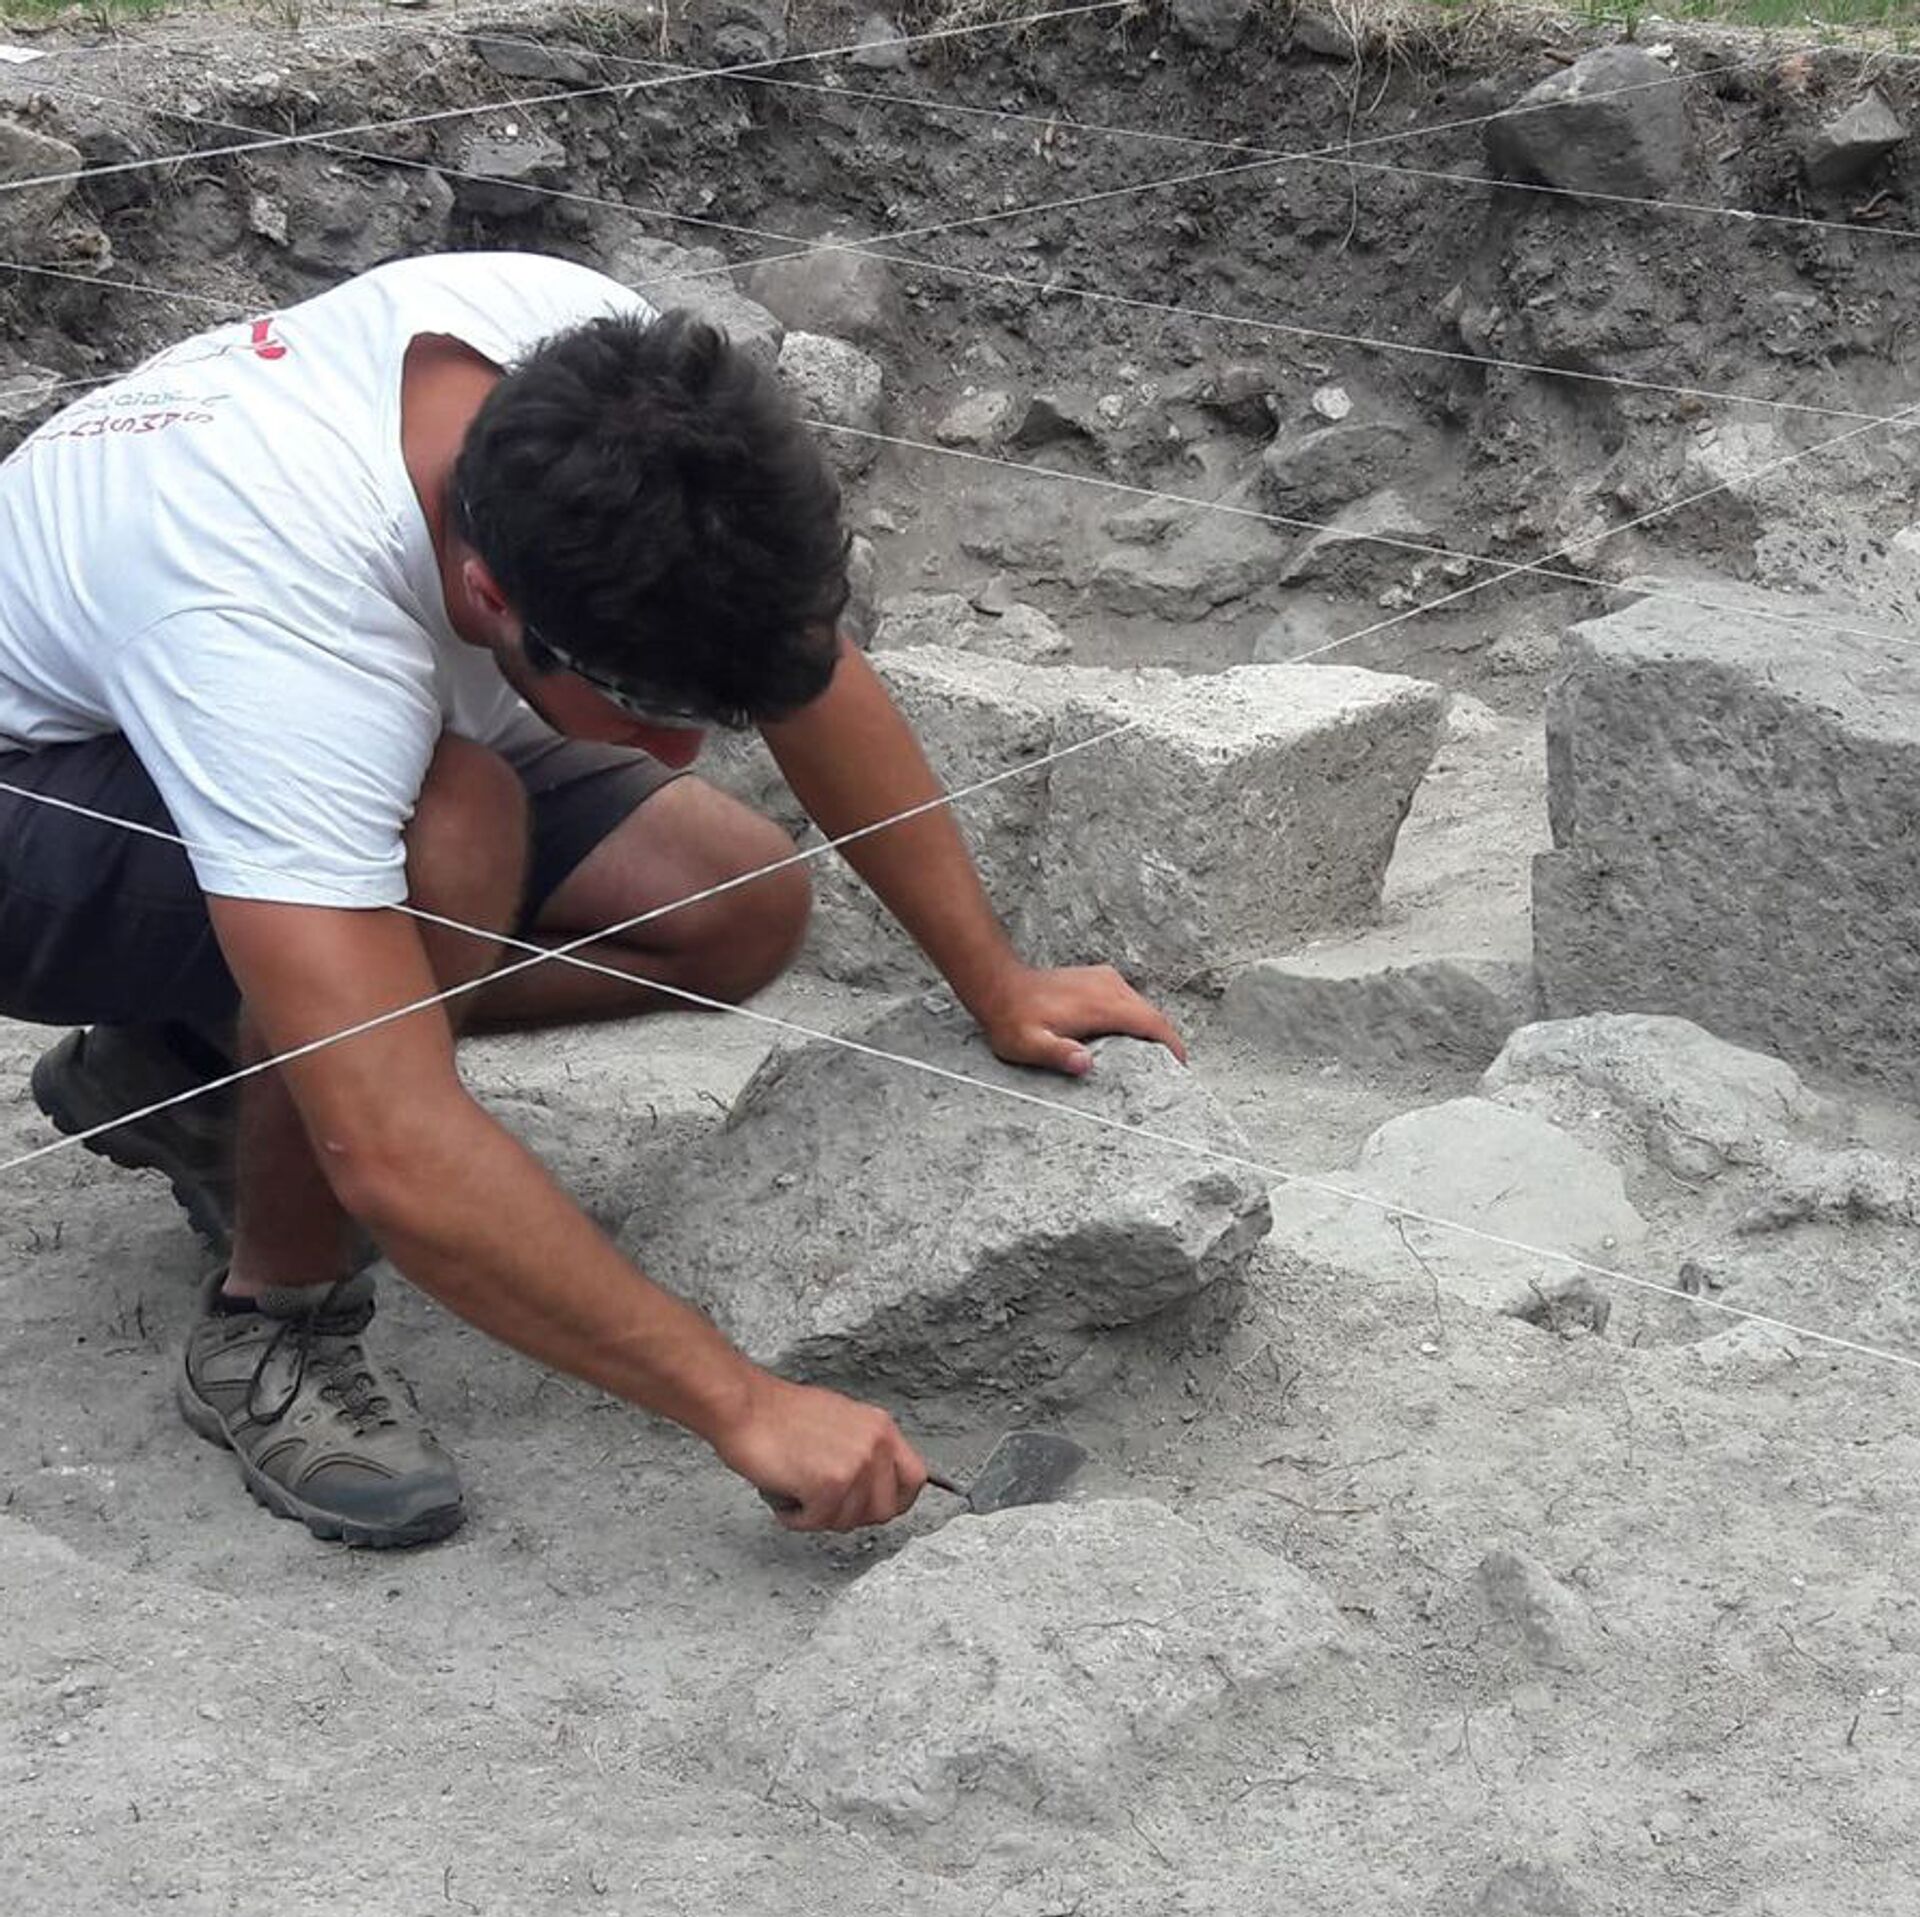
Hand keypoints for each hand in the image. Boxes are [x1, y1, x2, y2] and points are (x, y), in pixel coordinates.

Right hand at [714, 1369, 928, 1531]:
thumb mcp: (842, 1422)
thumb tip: (875, 1485)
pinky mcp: (829, 1485)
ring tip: (798, 1491)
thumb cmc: (780, 1415)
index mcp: (881, 1427)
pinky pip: (819, 1522)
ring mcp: (856, 1465)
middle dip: (852, 1516)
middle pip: (885, 1510)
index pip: (914, 1479)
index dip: (894, 1500)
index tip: (872, 1507)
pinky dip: (798, 1518)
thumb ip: (864, 1450)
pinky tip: (786, 1496)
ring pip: (850, 1521)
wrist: (746, 1407)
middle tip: (823, 1503)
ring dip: (819, 1516)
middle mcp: (876, 1445)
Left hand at [975, 963, 1187, 1077]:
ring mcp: (1104, 980)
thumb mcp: (1029, 1045)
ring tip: (1154, 1060)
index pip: (1151, 1022)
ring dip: (1151, 1031)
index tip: (1181, 1065)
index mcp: (1101, 1004)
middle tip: (1171, 1072)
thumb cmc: (1013, 1020)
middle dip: (1166, 1041)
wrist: (1000, 986)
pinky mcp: (1098, 979)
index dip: (1171, 1044)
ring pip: (1142, 1007)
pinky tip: (1129, 1040)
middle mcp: (1109, 987)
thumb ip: (1058, 1054)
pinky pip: (1129, 1001)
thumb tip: (1085, 1064)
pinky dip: (1137, 1020)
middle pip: (1152, 1015)